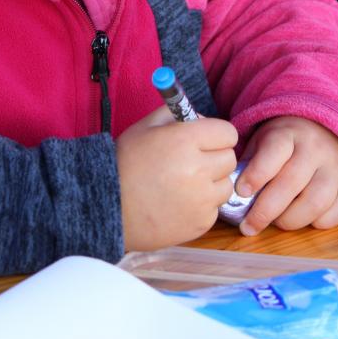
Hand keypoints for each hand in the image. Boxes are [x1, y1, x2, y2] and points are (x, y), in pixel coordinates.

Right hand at [116, 107, 238, 250]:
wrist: (107, 207)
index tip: (205, 140)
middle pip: (229, 158)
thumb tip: (198, 116)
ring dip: (212, 182)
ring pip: (226, 184)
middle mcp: (198, 169)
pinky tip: (179, 203)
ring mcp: (202, 200)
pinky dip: (202, 205)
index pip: (228, 133)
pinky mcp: (201, 224)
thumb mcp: (145, 127)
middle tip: (193, 161)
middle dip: (215, 156)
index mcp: (185, 140)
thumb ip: (175, 114)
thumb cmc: (124, 163)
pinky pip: (214, 208)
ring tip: (185, 184)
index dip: (216, 134)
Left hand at [235, 115, 337, 235]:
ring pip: (316, 201)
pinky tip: (304, 220)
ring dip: (291, 219)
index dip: (257, 173)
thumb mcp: (265, 141)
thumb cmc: (287, 144)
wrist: (330, 133)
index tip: (241, 192)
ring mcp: (336, 169)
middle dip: (266, 210)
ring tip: (276, 223)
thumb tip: (232, 194)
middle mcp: (316, 150)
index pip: (275, 151)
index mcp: (290, 134)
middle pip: (292, 182)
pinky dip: (319, 222)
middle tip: (248, 226)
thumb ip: (251, 162)